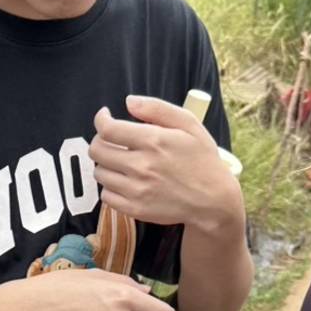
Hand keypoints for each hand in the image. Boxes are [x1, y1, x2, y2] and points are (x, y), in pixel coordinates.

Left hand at [89, 96, 241, 232]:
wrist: (213, 200)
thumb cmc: (202, 159)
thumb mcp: (189, 125)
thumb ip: (157, 108)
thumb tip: (129, 101)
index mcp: (154, 141)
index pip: (108, 129)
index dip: (101, 120)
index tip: (104, 117)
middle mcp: (141, 166)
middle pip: (97, 151)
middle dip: (100, 141)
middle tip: (110, 140)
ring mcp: (137, 190)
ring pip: (99, 173)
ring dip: (105, 164)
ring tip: (121, 162)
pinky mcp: (135, 209)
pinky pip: (106, 196)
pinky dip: (110, 187)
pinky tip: (124, 181)